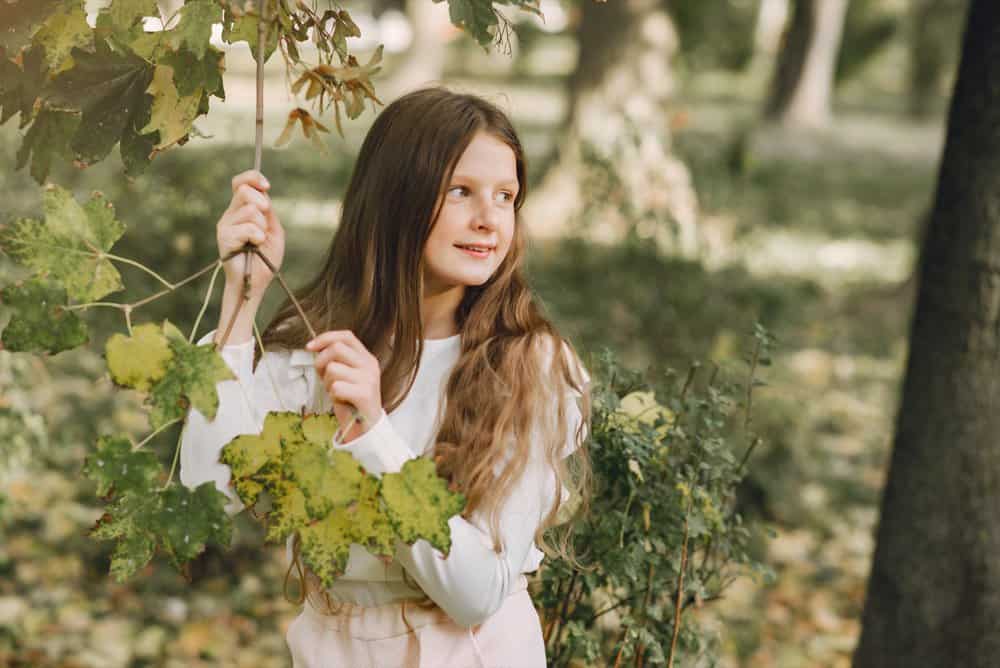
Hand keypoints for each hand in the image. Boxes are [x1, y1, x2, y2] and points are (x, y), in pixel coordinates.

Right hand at [216, 170, 284, 297]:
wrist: (256, 282)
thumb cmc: (265, 258)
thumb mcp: (274, 230)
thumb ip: (268, 212)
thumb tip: (263, 194)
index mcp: (242, 210)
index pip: (240, 182)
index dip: (253, 178)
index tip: (267, 186)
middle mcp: (230, 214)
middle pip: (243, 190)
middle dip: (261, 202)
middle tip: (266, 220)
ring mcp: (225, 225)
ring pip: (250, 211)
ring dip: (262, 227)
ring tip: (259, 242)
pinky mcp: (224, 238)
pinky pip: (247, 228)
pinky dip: (258, 237)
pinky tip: (255, 246)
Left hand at [306, 330, 383, 442]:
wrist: (366, 427)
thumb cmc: (351, 400)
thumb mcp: (345, 375)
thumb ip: (334, 361)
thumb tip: (315, 349)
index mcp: (366, 358)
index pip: (346, 336)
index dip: (325, 338)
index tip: (309, 347)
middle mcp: (370, 365)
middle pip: (336, 348)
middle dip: (321, 362)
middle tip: (322, 377)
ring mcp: (369, 379)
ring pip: (333, 369)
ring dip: (327, 382)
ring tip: (335, 391)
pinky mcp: (365, 394)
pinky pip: (336, 387)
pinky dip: (333, 395)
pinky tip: (340, 400)